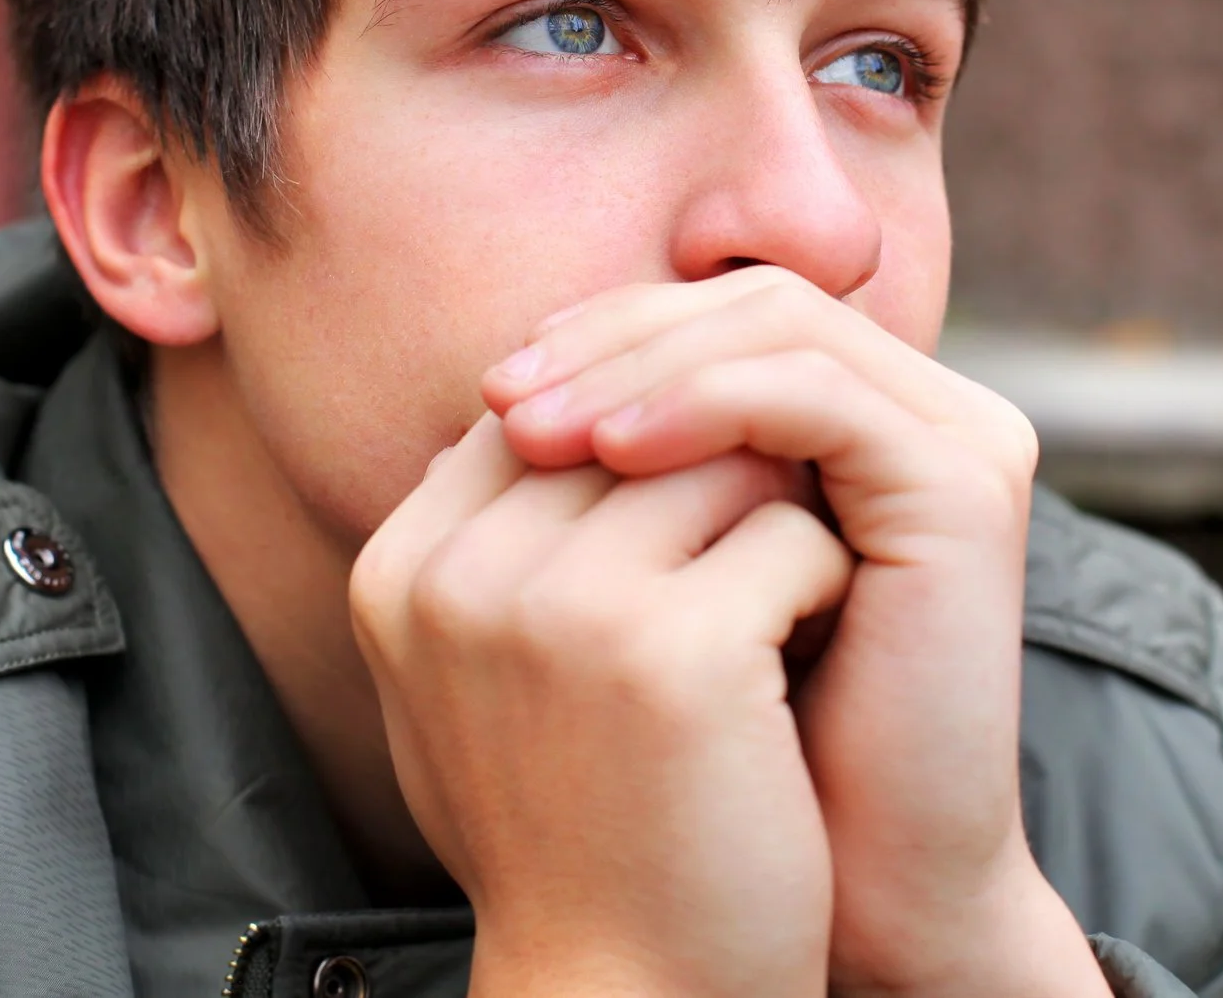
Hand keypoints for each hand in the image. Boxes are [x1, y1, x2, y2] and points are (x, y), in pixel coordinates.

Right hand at [349, 412, 851, 997]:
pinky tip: (803, 671)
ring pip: (724, 455)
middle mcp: (457, 574)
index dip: (643, 449)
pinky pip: (793, 536)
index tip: (690, 533)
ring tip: (778, 614)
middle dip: (717, 473)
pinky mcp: (668, 649)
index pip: (545, 408)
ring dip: (777, 521)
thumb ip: (496, 538)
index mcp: (400, 570)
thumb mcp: (485, 676)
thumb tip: (542, 390)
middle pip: (635, 416)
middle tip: (758, 562)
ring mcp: (556, 606)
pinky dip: (823, 591)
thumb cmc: (581, 832)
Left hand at [482, 269, 1110, 997]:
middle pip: (743, 300)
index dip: (601, 334)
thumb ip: (614, 489)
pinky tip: (612, 452)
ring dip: (638, 363)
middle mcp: (918, 411)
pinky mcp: (966, 482)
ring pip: (775, 325)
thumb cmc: (744, 755)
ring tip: (534, 427)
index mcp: (854, 422)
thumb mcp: (656, 589)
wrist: (858, 891)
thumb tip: (490, 405)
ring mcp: (955, 438)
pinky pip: (817, 393)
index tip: (492, 393)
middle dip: (609, 337)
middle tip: (499, 395)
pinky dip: (704, 403)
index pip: (716, 314)